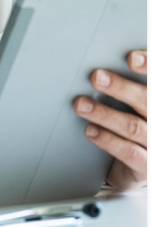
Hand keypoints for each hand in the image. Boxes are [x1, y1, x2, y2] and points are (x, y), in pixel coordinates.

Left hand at [74, 51, 147, 189]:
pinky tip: (90, 130)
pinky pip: (129, 152)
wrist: (143, 168)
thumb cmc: (139, 126)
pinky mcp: (147, 167)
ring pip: (132, 126)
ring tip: (81, 104)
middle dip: (120, 88)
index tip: (131, 57)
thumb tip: (101, 69)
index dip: (149, 67)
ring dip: (104, 113)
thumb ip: (129, 88)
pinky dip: (107, 139)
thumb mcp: (137, 104)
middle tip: (96, 77)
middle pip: (147, 101)